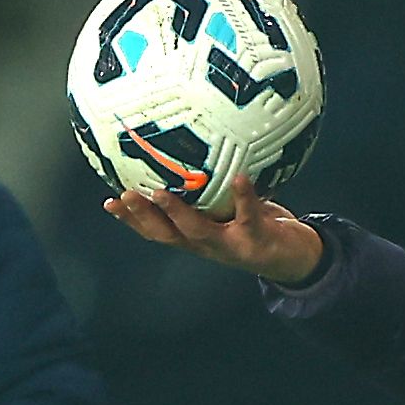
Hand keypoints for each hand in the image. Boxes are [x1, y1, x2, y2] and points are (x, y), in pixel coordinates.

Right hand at [101, 173, 324, 284]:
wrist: (296, 259)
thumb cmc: (258, 225)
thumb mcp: (230, 208)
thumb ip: (211, 188)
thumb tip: (192, 146)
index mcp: (196, 237)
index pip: (155, 230)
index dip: (131, 220)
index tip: (108, 202)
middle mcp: (207, 245)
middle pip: (166, 234)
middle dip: (142, 217)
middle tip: (123, 195)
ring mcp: (231, 245)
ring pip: (198, 231)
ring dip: (177, 213)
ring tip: (162, 191)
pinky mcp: (257, 239)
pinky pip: (249, 214)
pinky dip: (244, 195)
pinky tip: (242, 176)